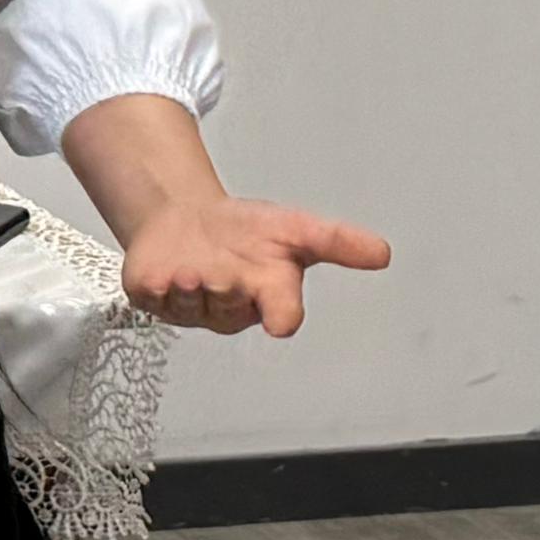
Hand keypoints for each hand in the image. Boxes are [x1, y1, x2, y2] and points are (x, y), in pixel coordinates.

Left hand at [116, 192, 390, 336]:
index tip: (283, 321)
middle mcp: (233, 306)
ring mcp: (194, 307)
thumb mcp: (292, 227)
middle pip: (232, 300)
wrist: (186, 218)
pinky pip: (156, 297)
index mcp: (270, 293)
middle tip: (225, 266)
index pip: (283, 313)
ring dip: (193, 282)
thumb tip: (383, 253)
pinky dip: (159, 283)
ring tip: (193, 265)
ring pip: (194, 301)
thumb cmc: (243, 232)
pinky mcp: (157, 299)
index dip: (283, 316)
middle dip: (227, 281)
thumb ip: (337, 241)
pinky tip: (166, 271)